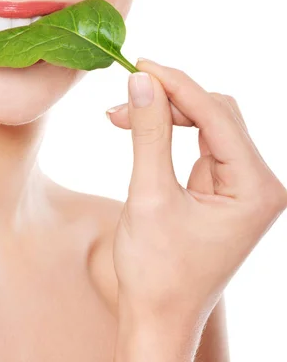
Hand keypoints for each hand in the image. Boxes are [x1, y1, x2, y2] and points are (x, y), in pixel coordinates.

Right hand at [107, 58, 286, 321]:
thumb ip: (149, 134)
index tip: (140, 64)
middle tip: (127, 91)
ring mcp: (244, 186)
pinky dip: (171, 131)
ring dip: (168, 114)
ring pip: (209, 125)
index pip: (217, 116)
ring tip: (122, 113)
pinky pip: (201, 144)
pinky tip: (140, 127)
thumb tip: (141, 81)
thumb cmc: (156, 272)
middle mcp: (259, 184)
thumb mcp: (150, 197)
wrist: (158, 319)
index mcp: (256, 189)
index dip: (177, 85)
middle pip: (217, 114)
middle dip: (171, 99)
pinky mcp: (225, 189)